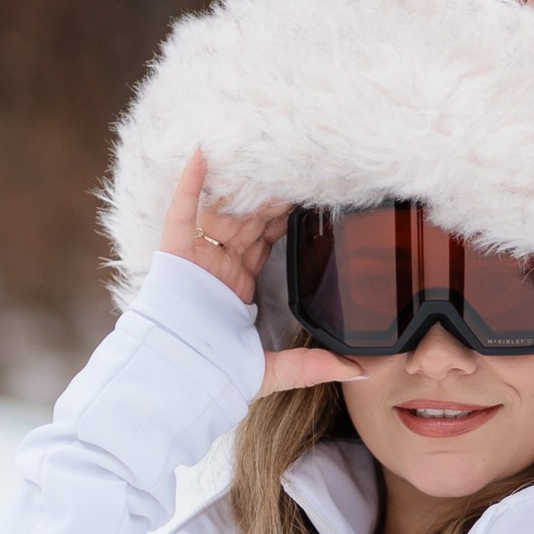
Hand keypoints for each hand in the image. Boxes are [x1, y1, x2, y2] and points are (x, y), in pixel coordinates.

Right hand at [156, 151, 359, 393]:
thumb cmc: (216, 373)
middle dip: (268, 200)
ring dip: (242, 189)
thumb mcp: (276, 369)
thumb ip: (315, 366)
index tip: (307, 201)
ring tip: (265, 162)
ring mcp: (197, 258)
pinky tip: (202, 155)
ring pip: (222, 212)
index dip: (283, 221)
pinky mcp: (175, 255)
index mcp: (237, 286)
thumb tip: (359, 373)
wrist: (180, 378)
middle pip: (246, 222)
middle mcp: (218, 267)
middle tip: (294, 173)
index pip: (264, 243)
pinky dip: (190, 185)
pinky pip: (181, 213)